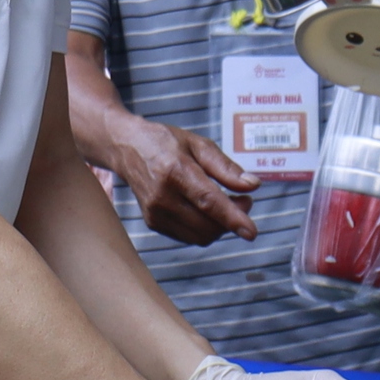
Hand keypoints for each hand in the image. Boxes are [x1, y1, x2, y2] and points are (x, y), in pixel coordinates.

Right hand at [107, 116, 256, 246]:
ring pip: (200, 236)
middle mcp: (162, 197)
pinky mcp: (153, 223)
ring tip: (227, 204)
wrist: (127, 148)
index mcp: (175, 171)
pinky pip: (189, 236)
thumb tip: (253, 186)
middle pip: (206, 224)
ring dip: (221, 227)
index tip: (251, 231)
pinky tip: (208, 210)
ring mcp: (155, 213)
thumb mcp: (199, 145)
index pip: (208, 201)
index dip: (232, 218)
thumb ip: (226, 168)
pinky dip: (205, 229)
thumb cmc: (167, 143)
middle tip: (244, 200)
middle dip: (233, 219)